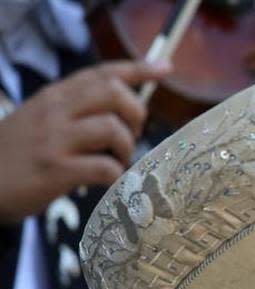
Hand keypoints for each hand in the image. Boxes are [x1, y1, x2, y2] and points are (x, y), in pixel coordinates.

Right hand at [0, 60, 169, 222]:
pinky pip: (105, 167)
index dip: (137, 68)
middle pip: (113, 93)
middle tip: (132, 135)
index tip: (165, 68)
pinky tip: (106, 181)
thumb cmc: (18, 155)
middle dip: (136, 113)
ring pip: (112, 129)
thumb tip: (122, 116)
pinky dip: (116, 176)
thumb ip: (76, 113)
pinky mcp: (56, 170)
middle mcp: (55, 112)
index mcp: (55, 97)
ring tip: (116, 161)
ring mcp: (55, 140)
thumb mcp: (42, 121)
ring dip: (126, 148)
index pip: (101, 73)